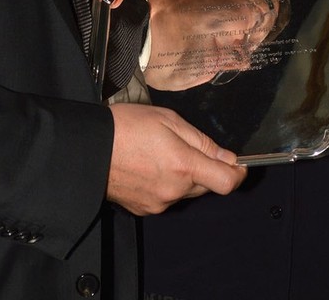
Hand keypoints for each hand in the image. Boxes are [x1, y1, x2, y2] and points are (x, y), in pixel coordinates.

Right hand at [107, 103, 246, 214]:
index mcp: (183, 165)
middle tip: (184, 146)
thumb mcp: (167, 119)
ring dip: (182, 176)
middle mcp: (174, 190)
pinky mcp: (145, 209)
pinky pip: (166, 198)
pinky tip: (148, 166)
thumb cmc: (125, 126)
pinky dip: (165, 184)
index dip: (238, 172)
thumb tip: (227, 157)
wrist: (89, 148)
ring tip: (158, 153)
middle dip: (204, 168)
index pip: (227, 181)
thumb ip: (200, 140)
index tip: (238, 163)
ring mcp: (159, 203)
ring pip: (185, 191)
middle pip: (206, 185)